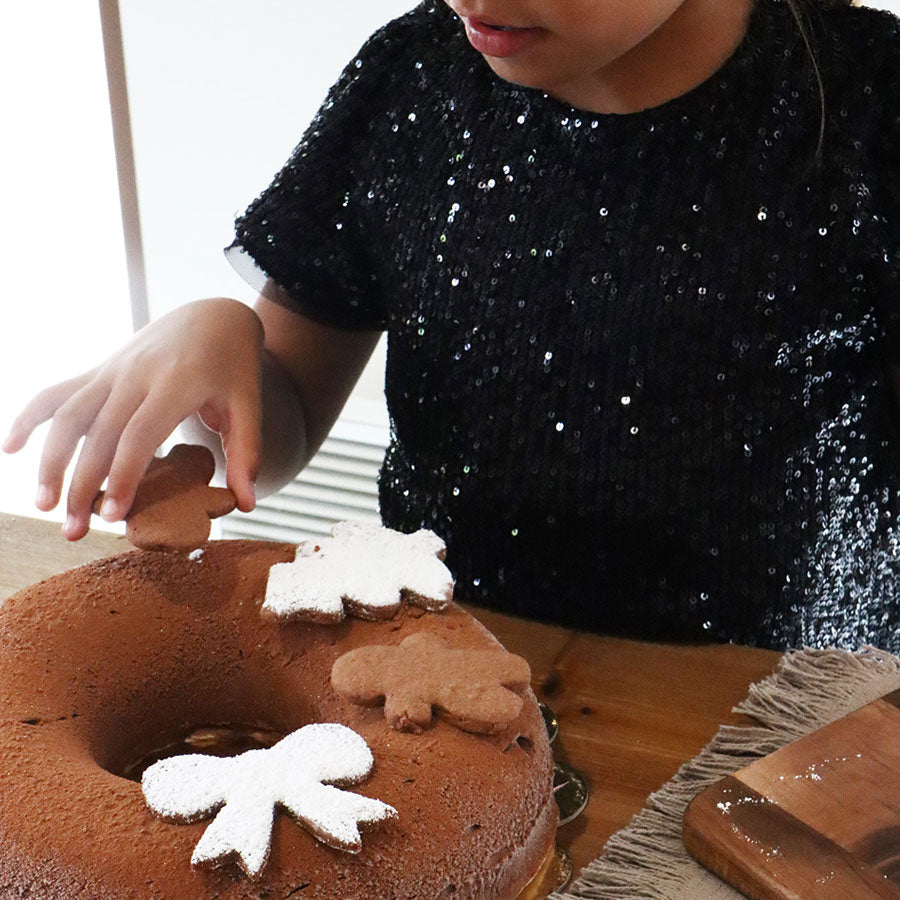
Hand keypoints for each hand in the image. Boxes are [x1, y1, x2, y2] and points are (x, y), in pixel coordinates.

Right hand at [2, 298, 263, 539]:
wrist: (214, 315)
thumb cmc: (234, 366)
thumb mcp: (250, 405)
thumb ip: (247, 452)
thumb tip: (246, 504)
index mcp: (176, 383)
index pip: (140, 433)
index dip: (124, 475)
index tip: (114, 515)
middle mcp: (136, 374)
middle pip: (98, 432)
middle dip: (82, 484)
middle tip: (73, 532)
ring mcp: (112, 369)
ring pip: (69, 414)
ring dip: (50, 460)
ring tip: (42, 505)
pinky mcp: (100, 369)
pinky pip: (58, 391)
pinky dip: (31, 416)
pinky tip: (11, 448)